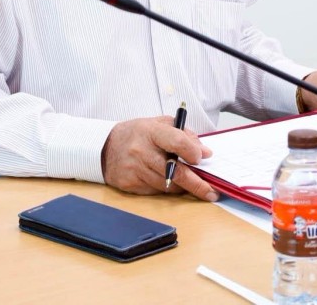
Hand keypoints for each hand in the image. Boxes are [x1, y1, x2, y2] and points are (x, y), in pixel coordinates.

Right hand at [101, 116, 216, 200]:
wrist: (105, 148)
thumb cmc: (137, 134)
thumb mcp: (159, 124)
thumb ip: (184, 135)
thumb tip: (204, 152)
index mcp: (151, 131)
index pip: (176, 141)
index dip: (192, 151)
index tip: (201, 158)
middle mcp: (141, 151)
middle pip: (175, 172)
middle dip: (197, 184)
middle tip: (211, 192)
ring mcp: (135, 169)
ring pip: (168, 185)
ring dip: (181, 186)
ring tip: (189, 183)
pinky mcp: (130, 184)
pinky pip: (156, 191)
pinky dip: (166, 188)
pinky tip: (167, 182)